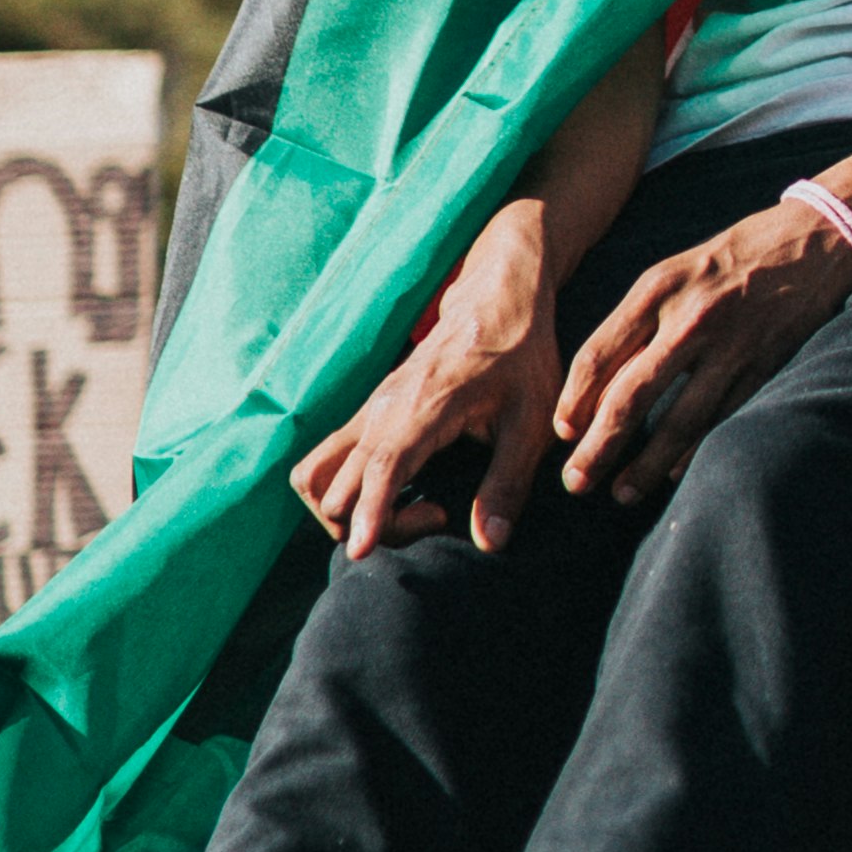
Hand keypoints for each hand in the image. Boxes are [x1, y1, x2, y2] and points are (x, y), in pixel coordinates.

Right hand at [294, 201, 566, 560]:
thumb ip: (509, 483)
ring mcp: (368, 410)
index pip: (382, 466)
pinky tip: (405, 492)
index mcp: (424, 406)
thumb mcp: (533, 421)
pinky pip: (328, 461)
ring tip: (416, 508)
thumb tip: (490, 542)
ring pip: (318, 475)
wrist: (496, 299)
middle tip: (440, 515)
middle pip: (339, 488)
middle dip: (376, 523)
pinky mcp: (367, 414)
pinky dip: (348, 491)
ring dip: (349, 509)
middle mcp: (382, 408)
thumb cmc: (522, 357)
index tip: (361, 552)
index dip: (370, 512)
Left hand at [550, 197, 851, 507]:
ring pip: (679, 419)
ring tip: (621, 493)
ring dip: (646, 464)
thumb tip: (596, 386)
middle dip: (598, 446)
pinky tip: (673, 475)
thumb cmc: (730, 257)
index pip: (600, 354)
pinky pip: (723, 418)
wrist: (814, 238)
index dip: (574, 400)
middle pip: (631, 395)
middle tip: (575, 483)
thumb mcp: (674, 272)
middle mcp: (691, 317)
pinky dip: (695, 451)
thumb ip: (637, 322)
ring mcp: (731, 344)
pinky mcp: (765, 364)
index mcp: (658, 288)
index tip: (561, 434)